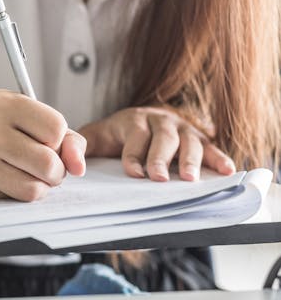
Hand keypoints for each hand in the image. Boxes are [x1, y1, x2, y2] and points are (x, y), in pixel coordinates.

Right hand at [0, 90, 86, 201]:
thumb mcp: (19, 111)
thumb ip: (60, 133)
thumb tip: (79, 165)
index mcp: (7, 105)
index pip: (56, 129)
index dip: (59, 141)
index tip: (47, 140)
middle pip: (48, 164)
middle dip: (55, 170)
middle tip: (44, 165)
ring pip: (33, 188)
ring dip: (40, 186)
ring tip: (28, 173)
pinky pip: (13, 198)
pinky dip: (19, 193)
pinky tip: (9, 179)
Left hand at [79, 106, 235, 181]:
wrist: (134, 123)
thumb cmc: (113, 136)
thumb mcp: (94, 138)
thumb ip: (80, 147)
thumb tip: (72, 162)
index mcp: (133, 120)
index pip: (135, 136)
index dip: (134, 155)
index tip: (133, 173)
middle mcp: (160, 121)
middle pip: (163, 139)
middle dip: (160, 159)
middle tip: (158, 178)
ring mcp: (182, 128)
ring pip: (189, 142)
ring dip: (191, 160)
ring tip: (190, 179)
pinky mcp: (199, 138)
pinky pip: (211, 147)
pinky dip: (219, 158)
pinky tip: (227, 171)